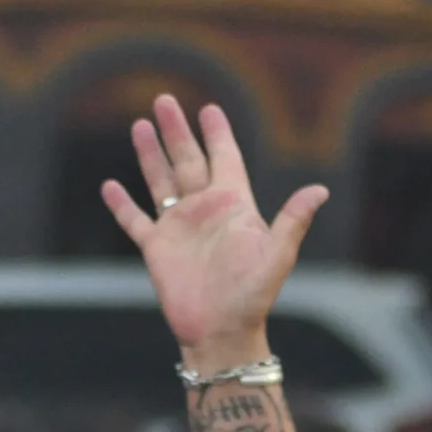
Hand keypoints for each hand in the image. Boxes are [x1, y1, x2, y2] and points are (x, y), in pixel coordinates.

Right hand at [100, 95, 328, 369]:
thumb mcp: (277, 256)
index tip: (209, 108)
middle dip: (176, 130)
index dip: (217, 134)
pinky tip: (110, 186)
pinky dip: (122, 205)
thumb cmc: (254, 297)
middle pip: (187, 160)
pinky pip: (135, 222)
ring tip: (140, 125)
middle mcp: (204, 211)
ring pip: (161, 181)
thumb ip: (292, 220)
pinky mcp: (157, 250)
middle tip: (164, 99)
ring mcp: (179, 229)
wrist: (222, 332)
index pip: (225, 158)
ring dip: (150, 155)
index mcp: (233, 206)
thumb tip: (320, 190)